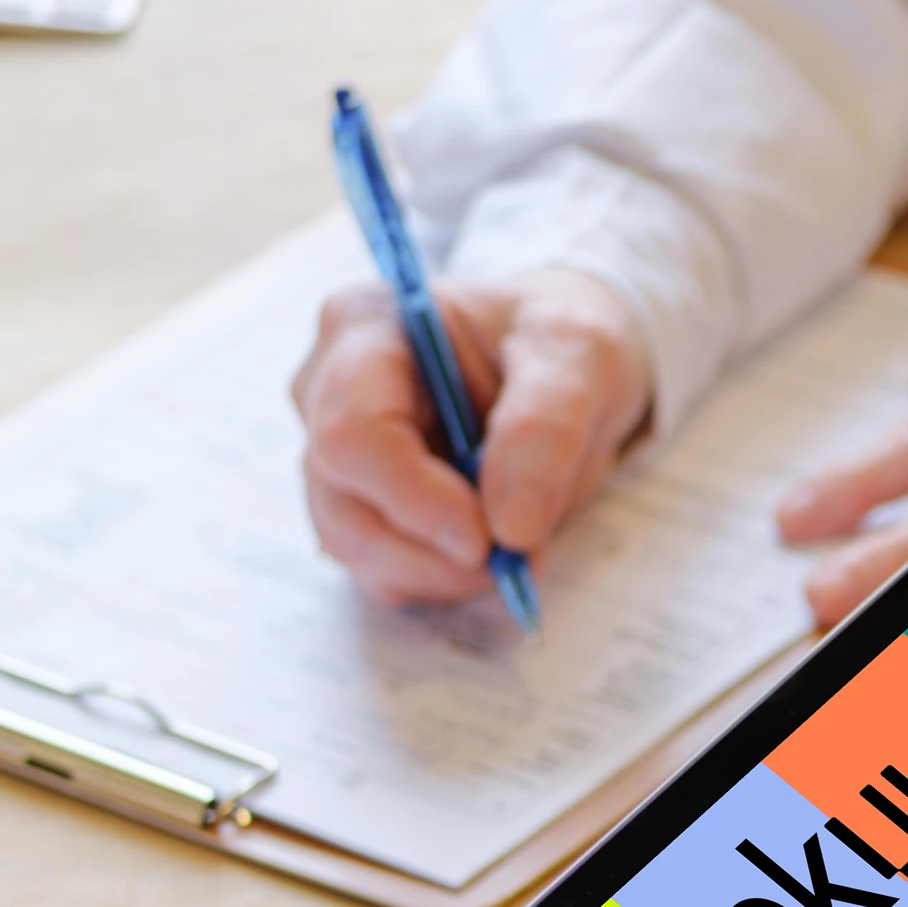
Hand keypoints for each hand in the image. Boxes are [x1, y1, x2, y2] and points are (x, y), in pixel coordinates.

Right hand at [296, 267, 656, 610]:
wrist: (565, 366)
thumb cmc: (561, 341)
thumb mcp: (580, 354)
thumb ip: (547, 426)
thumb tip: (510, 527)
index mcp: (365, 329)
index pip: (352, 433)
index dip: (414, 499)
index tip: (487, 540)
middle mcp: (327, 390)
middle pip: (341, 501)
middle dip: (433, 551)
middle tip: (515, 558)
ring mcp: (336, 453)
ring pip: (354, 547)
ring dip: (441, 572)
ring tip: (515, 549)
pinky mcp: (359, 503)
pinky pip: (379, 567)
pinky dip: (440, 577)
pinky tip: (489, 548)